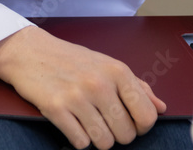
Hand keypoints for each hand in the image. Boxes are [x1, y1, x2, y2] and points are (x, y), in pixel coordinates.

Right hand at [0, 25, 166, 148]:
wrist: (32, 52)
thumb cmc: (72, 59)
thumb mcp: (108, 65)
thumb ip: (137, 87)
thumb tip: (160, 108)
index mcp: (117, 71)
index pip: (146, 115)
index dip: (141, 126)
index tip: (131, 121)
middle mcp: (100, 83)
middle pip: (126, 134)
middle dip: (117, 134)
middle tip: (105, 121)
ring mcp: (78, 97)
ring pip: (104, 143)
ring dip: (98, 138)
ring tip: (89, 122)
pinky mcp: (56, 110)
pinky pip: (80, 143)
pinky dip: (78, 138)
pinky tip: (74, 122)